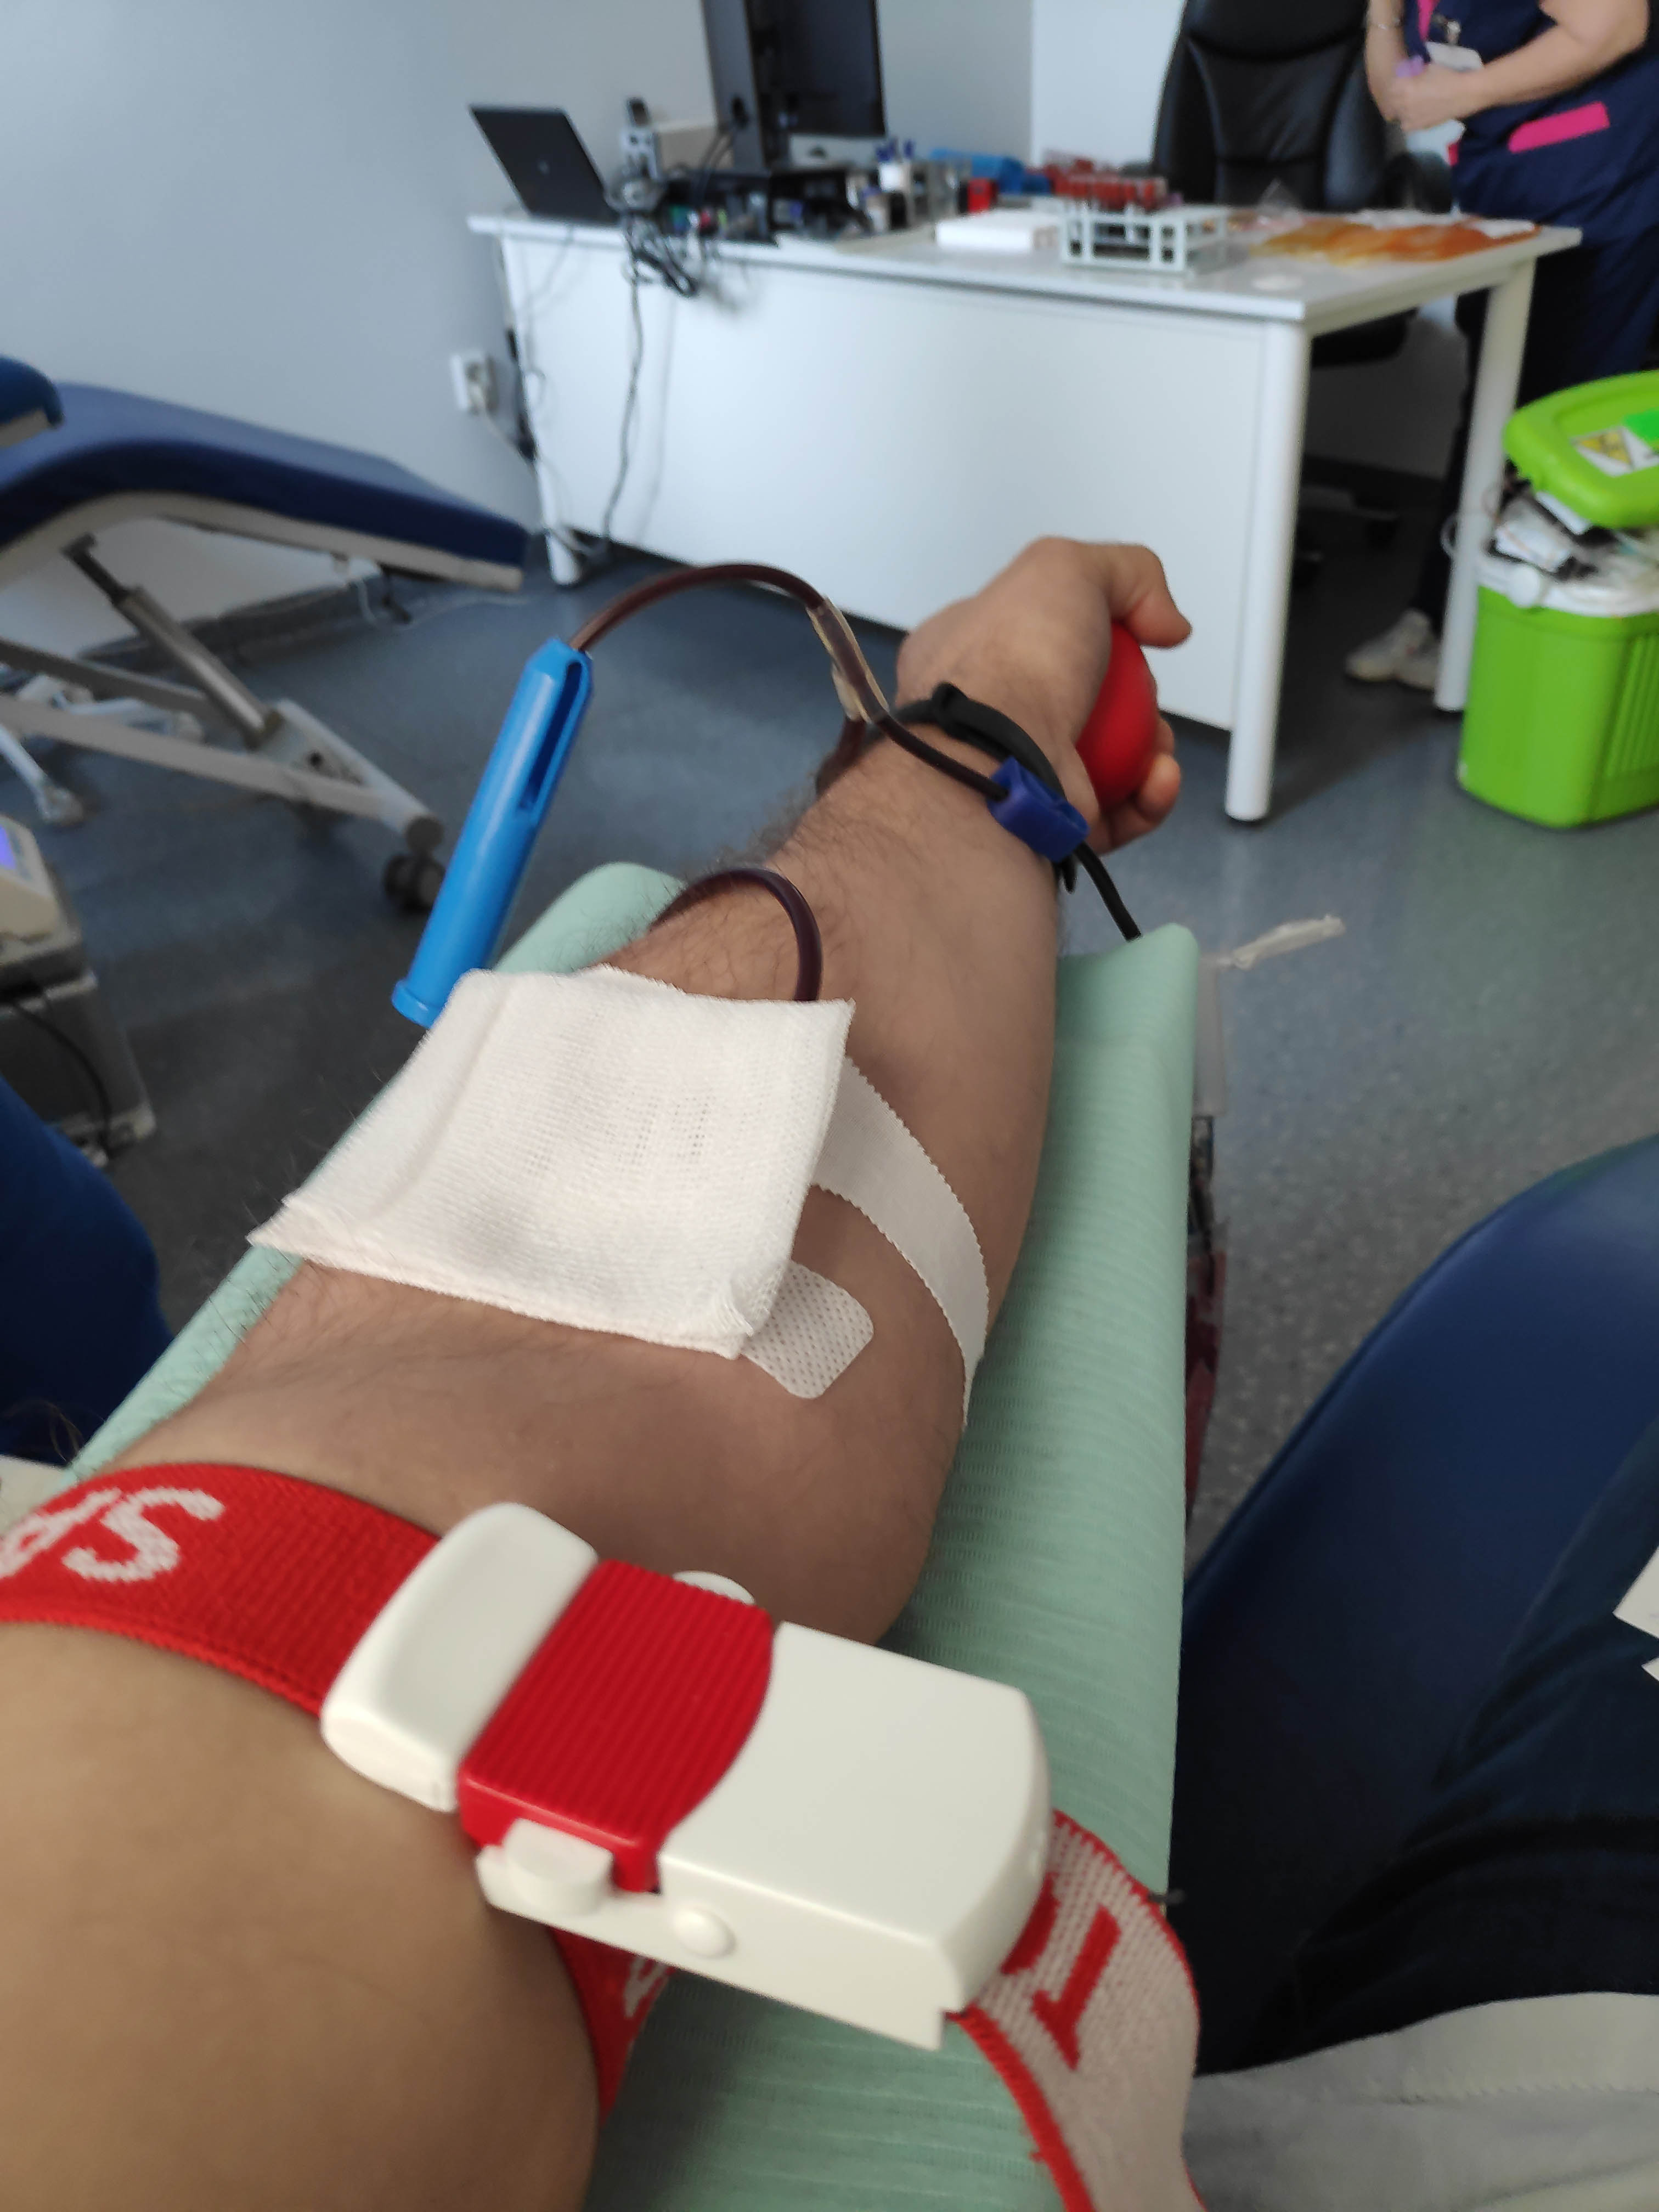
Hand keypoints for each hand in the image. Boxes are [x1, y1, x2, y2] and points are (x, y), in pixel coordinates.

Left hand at [896, 539, 1189, 851]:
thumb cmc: (1010, 665)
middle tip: (1147, 696)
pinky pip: (1113, 814)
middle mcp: (986, 717)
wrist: (997, 758)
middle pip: (1081, 703)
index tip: (1128, 635)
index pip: (1033, 636)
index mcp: (966, 653)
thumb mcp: (1064, 569)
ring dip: (1149, 750)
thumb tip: (1165, 620)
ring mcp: (1016, 773)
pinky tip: (1158, 778)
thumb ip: (1125, 572)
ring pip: (1104, 763)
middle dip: (1134, 701)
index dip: (1090, 632)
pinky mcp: (1046, 821)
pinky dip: (1146, 797)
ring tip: (1160, 744)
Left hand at [1388, 60, 1488, 127]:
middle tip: (1404, 94)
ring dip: (1402, 110)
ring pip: (1398, 115)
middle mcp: (1405, 104)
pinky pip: (1406, 126)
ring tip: (1410, 105)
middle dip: (1396, 98)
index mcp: (1405, 87)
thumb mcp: (1430, 68)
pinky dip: (1408, 121)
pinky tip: (1415, 115)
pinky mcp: (1419, 126)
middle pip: (1392, 102)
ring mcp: (1411, 117)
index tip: (1401, 83)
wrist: (1463, 94)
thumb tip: (1412, 75)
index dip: (1396, 85)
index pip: (1391, 88)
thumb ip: (1416, 73)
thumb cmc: (1448, 77)